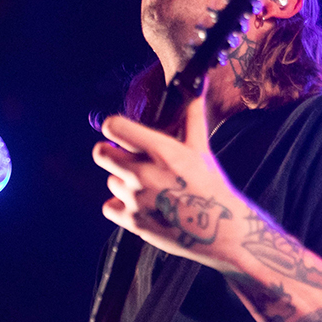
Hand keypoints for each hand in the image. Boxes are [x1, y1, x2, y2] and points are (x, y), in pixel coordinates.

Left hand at [93, 94, 241, 264]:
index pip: (114, 127)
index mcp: (161, 151)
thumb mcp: (202, 150)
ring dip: (123, 181)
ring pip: (111, 180)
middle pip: (100, 153)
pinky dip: (120, 205)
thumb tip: (196, 90)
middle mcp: (143, 173)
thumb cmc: (211, 188)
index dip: (114, 127)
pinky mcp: (132, 221)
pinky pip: (109, 206)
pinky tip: (141, 204)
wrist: (220, 231)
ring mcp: (135, 199)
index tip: (120, 132)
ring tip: (148, 187)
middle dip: (111, 153)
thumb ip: (192, 117)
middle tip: (127, 159)